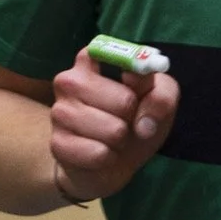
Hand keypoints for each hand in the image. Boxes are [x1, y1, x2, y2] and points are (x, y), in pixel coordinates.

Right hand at [49, 50, 178, 203]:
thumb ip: (162, 97)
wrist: (112, 162)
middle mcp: (69, 79)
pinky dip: (108, 158)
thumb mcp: (159, 102)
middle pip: (125, 101)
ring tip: (111, 138)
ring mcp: (59, 111)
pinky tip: (100, 153)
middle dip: (133, 117)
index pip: (119, 56)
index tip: (139, 87)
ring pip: (114, 130)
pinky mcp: (57, 143)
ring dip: (121, 140)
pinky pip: (99, 153)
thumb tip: (145, 122)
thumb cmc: (135, 121)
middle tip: (124, 120)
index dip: (139, 78)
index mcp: (92, 59)